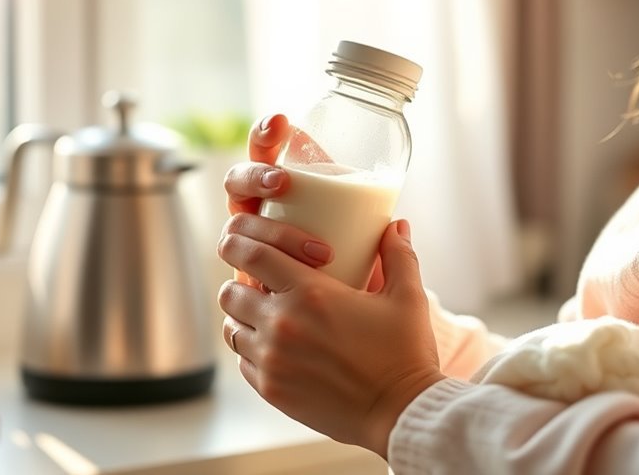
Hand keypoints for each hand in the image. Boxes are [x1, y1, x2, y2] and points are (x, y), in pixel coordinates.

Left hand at [216, 219, 444, 457]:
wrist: (402, 413)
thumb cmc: (405, 353)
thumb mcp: (408, 297)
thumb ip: (398, 254)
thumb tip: (396, 225)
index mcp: (310, 293)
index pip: (252, 255)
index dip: (242, 244)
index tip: (244, 244)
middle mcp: (282, 325)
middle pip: (231, 293)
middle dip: (241, 283)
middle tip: (260, 284)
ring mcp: (272, 361)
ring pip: (231, 329)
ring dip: (243, 318)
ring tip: (266, 315)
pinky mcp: (271, 390)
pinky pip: (242, 362)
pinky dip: (251, 350)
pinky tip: (275, 347)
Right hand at [221, 114, 386, 291]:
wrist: (337, 320)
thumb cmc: (353, 271)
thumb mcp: (370, 247)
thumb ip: (382, 236)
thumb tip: (397, 224)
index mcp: (287, 186)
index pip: (266, 148)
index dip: (267, 132)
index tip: (283, 123)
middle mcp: (260, 208)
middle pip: (239, 178)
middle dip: (256, 175)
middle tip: (282, 183)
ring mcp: (248, 239)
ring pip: (236, 222)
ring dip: (269, 231)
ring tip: (313, 249)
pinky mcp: (242, 270)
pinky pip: (235, 261)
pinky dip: (252, 267)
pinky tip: (273, 279)